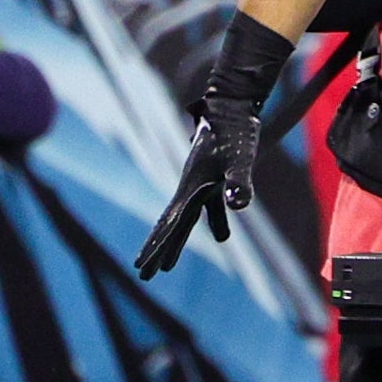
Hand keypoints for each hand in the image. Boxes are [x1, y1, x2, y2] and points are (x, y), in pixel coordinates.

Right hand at [136, 13, 293, 276]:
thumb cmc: (235, 132)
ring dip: (180, 241)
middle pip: (171, 225)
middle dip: (159, 250)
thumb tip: (238, 206)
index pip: (170, 223)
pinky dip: (214, 222)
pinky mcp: (213, 178)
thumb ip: (239, 182)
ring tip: (169, 266)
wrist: (232, 106)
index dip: (157, 245)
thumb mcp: (239, 158)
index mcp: (192, 187)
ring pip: (187, 218)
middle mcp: (190, 187)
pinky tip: (222, 238)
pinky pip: (210, 206)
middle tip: (144, 275)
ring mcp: (200, 183)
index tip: (142, 266)